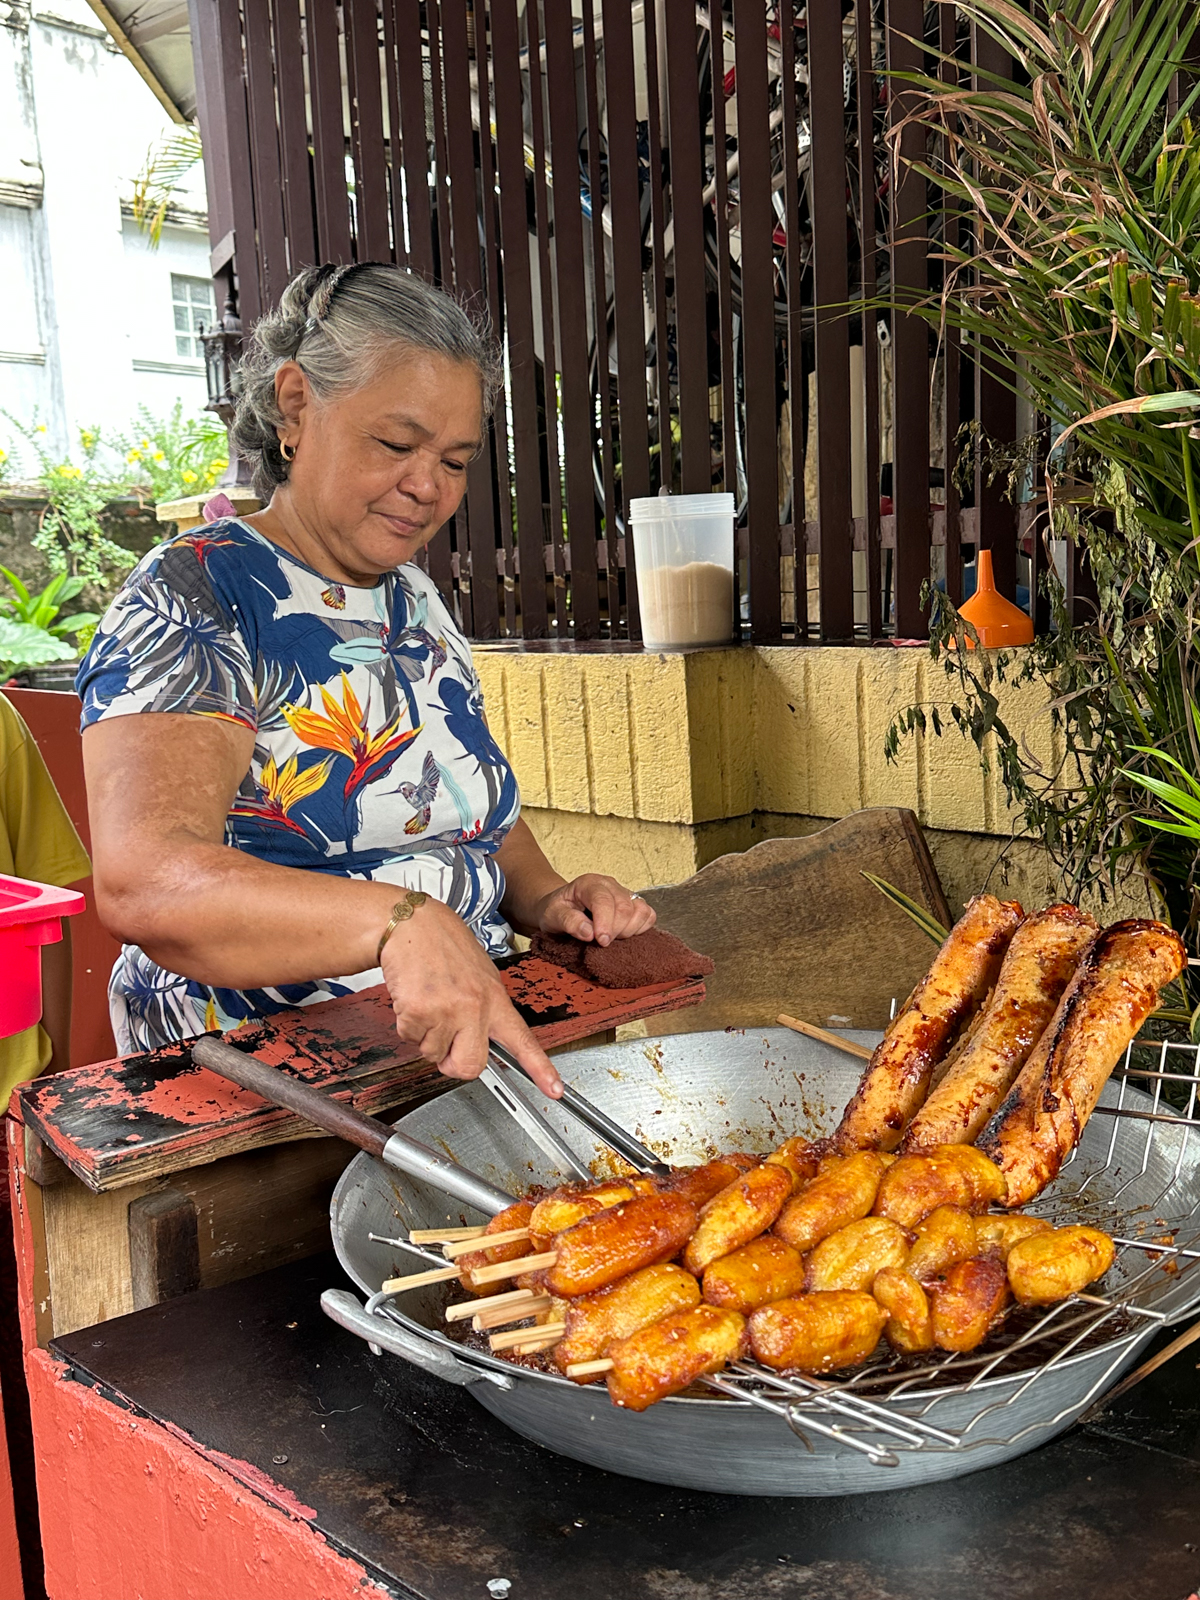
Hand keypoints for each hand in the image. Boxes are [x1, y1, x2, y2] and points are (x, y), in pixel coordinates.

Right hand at [379, 897, 562, 1096]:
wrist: (412, 922)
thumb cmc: (443, 946)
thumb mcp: (479, 974)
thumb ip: (485, 1008)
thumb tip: (483, 1041)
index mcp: (495, 998)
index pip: (523, 1039)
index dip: (540, 1069)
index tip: (555, 1090)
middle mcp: (475, 1006)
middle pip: (470, 1066)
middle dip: (452, 1063)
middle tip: (444, 1042)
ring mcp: (447, 1010)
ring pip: (433, 1054)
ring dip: (425, 1036)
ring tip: (427, 1001)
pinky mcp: (419, 1010)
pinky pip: (410, 1038)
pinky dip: (406, 1024)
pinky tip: (413, 997)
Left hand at [534, 873, 656, 946]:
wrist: (561, 907)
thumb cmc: (556, 910)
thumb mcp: (552, 915)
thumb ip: (568, 922)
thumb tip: (588, 932)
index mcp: (589, 883)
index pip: (603, 900)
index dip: (605, 923)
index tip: (601, 941)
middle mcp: (609, 884)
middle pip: (625, 907)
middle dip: (616, 930)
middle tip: (602, 942)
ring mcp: (624, 893)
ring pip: (640, 910)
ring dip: (629, 930)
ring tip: (612, 937)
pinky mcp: (633, 903)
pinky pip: (648, 915)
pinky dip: (640, 928)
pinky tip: (624, 934)